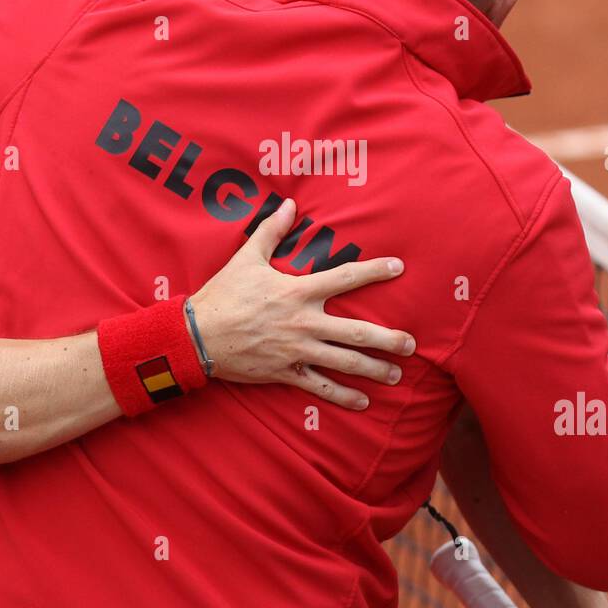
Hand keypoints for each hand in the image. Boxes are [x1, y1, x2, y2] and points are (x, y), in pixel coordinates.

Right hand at [187, 198, 415, 409]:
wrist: (196, 336)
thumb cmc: (222, 294)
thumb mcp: (246, 258)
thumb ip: (271, 231)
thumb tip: (288, 204)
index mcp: (298, 292)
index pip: (346, 277)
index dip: (375, 271)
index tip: (399, 268)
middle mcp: (304, 323)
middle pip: (356, 332)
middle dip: (388, 339)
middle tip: (411, 344)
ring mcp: (297, 351)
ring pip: (344, 362)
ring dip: (373, 370)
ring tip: (396, 375)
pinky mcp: (285, 373)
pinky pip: (320, 387)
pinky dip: (343, 396)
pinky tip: (363, 402)